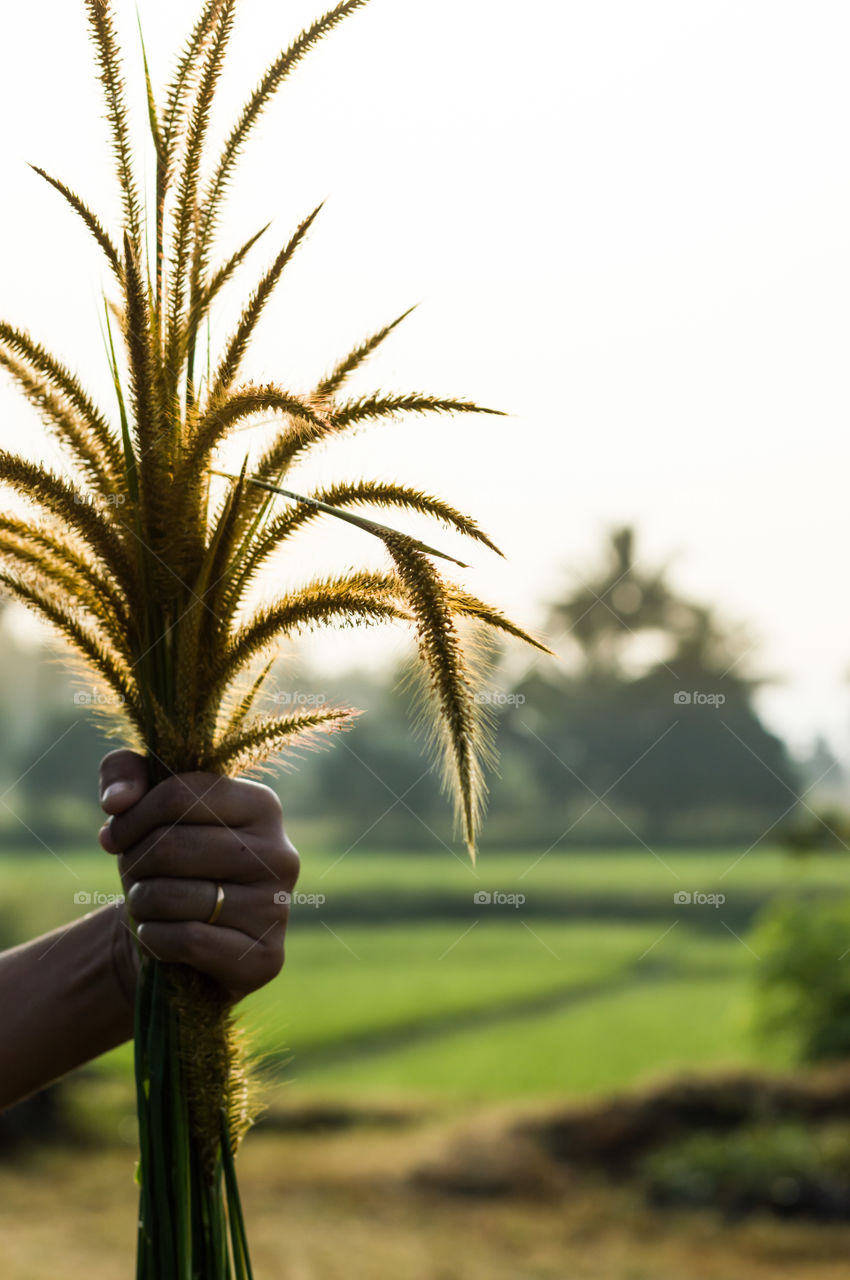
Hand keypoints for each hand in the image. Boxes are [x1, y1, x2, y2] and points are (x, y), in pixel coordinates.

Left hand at [98, 750, 299, 1003]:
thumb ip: (123, 773)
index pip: (181, 793)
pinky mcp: (265, 957)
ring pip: (175, 896)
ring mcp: (277, 907)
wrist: (180, 941)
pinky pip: (188, 941)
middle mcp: (281, 853)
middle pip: (173, 846)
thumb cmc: (166, 865)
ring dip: (142, 902)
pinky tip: (157, 935)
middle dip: (135, 862)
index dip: (134, 816)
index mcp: (262, 805)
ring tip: (146, 903)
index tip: (114, 836)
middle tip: (133, 874)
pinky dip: (155, 938)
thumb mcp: (141, 808)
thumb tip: (117, 800)